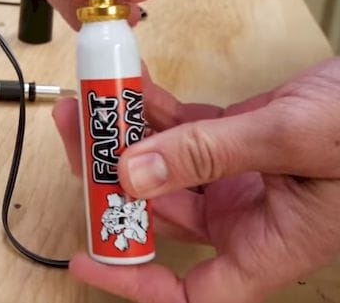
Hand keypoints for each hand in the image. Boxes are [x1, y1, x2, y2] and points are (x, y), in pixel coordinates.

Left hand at [53, 59, 339, 302]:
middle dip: (112, 175)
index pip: (191, 290)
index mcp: (264, 242)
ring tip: (91, 98)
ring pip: (161, 165)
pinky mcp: (234, 140)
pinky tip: (134, 87)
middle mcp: (244, 216)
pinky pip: (181, 130)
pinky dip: (155, 110)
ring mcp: (235, 177)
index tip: (87, 258)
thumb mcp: (289, 140)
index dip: (134, 282)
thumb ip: (209, 156)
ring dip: (126, 133)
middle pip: (158, 212)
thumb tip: (134, 175)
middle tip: (80, 133)